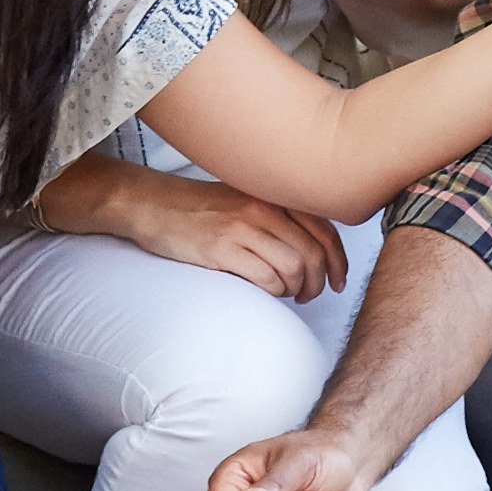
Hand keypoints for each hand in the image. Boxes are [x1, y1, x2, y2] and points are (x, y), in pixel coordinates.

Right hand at [88, 163, 348, 301]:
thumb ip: (280, 216)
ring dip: (297, 289)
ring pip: (294, 267)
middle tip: (310, 295)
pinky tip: (268, 292)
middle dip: (319, 281)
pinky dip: (274, 292)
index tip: (339, 281)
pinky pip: (266, 278)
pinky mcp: (222, 249)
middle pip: (313, 252)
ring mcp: (242, 227)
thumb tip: (315, 250)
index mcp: (273, 195)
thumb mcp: (245, 199)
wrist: (152, 204)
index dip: (338, 261)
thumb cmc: (200, 207)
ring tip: (288, 295)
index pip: (325, 229)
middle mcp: (263, 207)